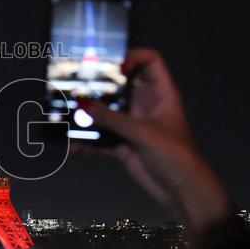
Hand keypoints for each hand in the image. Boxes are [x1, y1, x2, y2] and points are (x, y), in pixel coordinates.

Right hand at [81, 48, 230, 235]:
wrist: (181, 191)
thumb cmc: (175, 156)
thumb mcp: (144, 133)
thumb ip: (113, 119)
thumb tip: (84, 105)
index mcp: (160, 95)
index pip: (150, 62)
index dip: (132, 58)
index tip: (113, 68)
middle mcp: (145, 106)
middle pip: (121, 85)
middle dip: (100, 84)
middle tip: (77, 83)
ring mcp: (133, 125)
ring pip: (107, 112)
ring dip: (89, 114)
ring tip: (67, 114)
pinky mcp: (123, 144)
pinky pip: (101, 137)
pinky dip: (87, 141)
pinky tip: (73, 146)